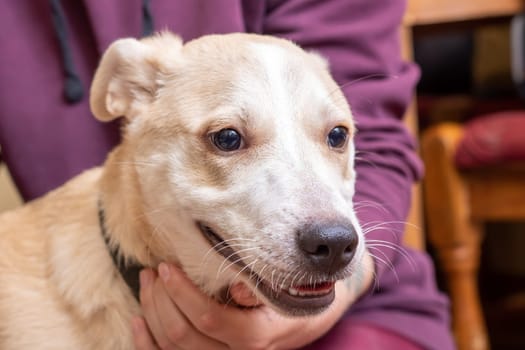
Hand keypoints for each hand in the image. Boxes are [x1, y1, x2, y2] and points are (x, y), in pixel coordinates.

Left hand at [133, 253, 373, 349]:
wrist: (304, 320)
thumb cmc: (293, 297)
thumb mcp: (286, 289)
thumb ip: (261, 288)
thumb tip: (235, 288)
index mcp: (255, 335)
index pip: (208, 319)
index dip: (181, 293)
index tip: (168, 267)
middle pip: (183, 336)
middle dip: (161, 299)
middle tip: (154, 271)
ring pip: (172, 349)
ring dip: (151, 313)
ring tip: (147, 283)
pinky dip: (148, 343)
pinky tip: (138, 320)